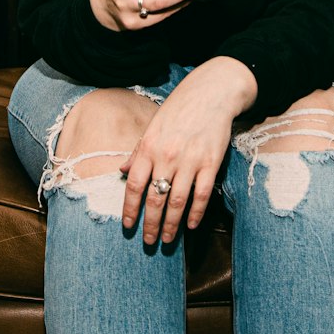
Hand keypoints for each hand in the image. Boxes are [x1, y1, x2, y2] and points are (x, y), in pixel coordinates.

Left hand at [120, 57, 257, 243]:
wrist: (211, 92)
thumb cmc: (179, 109)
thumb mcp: (152, 126)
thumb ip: (138, 151)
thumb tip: (122, 170)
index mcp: (149, 147)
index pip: (133, 185)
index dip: (130, 209)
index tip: (128, 226)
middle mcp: (167, 156)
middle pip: (155, 199)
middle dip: (151, 225)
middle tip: (148, 242)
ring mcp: (190, 160)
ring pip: (177, 202)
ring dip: (172, 225)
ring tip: (168, 239)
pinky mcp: (211, 163)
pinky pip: (202, 195)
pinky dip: (196, 213)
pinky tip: (191, 225)